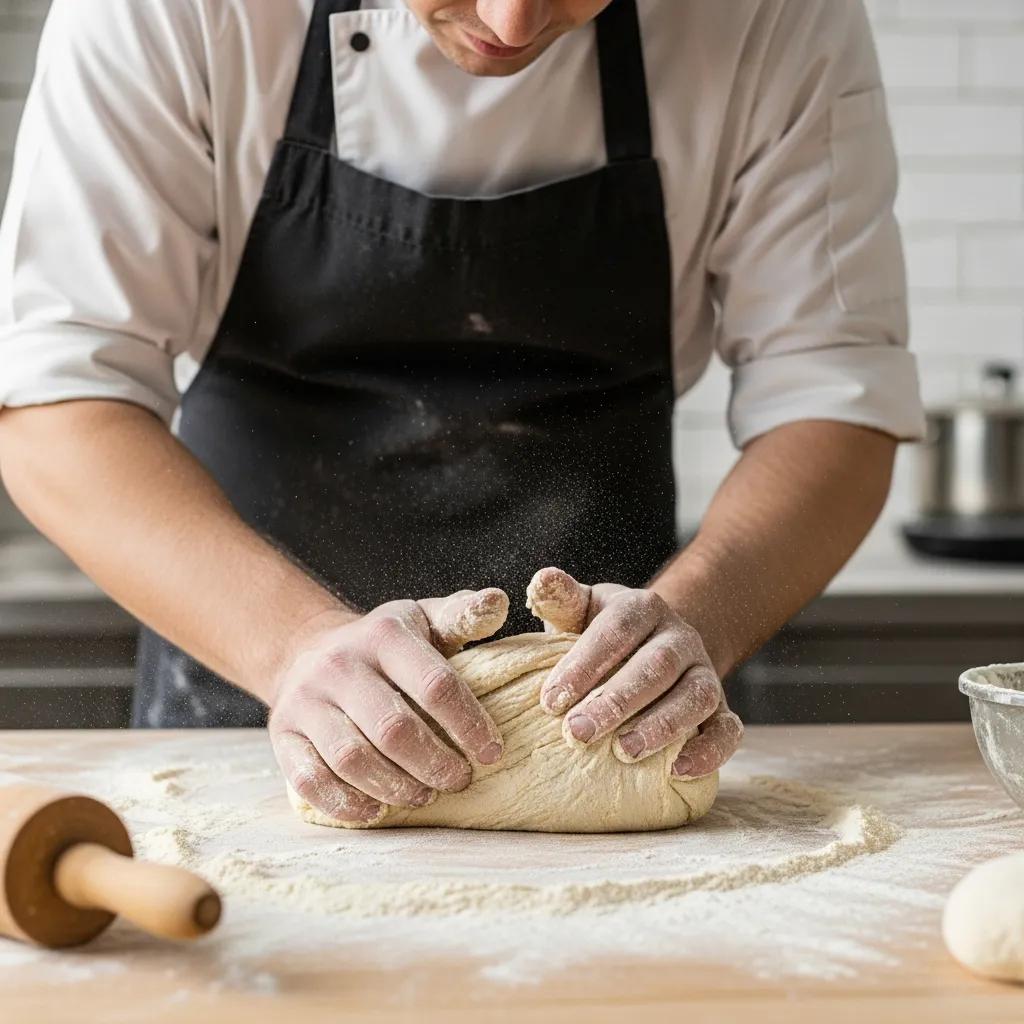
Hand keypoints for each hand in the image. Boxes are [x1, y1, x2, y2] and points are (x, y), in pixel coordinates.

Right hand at [268, 588, 508, 824]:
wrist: (307, 647)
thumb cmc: (385, 643)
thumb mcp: (423, 619)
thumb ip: (463, 615)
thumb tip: (498, 602)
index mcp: (385, 635)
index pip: (434, 684)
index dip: (468, 724)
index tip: (492, 753)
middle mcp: (340, 663)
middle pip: (393, 728)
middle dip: (434, 763)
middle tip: (459, 780)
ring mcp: (306, 699)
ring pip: (351, 758)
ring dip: (395, 787)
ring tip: (424, 796)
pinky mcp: (282, 732)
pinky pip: (309, 779)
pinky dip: (344, 803)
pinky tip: (375, 811)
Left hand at [526, 568, 741, 777]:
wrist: (653, 645)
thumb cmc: (602, 634)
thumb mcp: (582, 611)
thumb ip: (561, 600)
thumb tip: (542, 579)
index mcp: (643, 607)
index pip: (616, 630)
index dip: (584, 664)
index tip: (549, 702)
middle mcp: (679, 637)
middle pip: (655, 665)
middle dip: (617, 701)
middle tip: (577, 733)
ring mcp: (705, 672)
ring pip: (695, 696)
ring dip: (661, 726)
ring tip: (624, 753)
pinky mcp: (721, 709)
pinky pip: (728, 729)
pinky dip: (708, 751)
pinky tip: (677, 772)